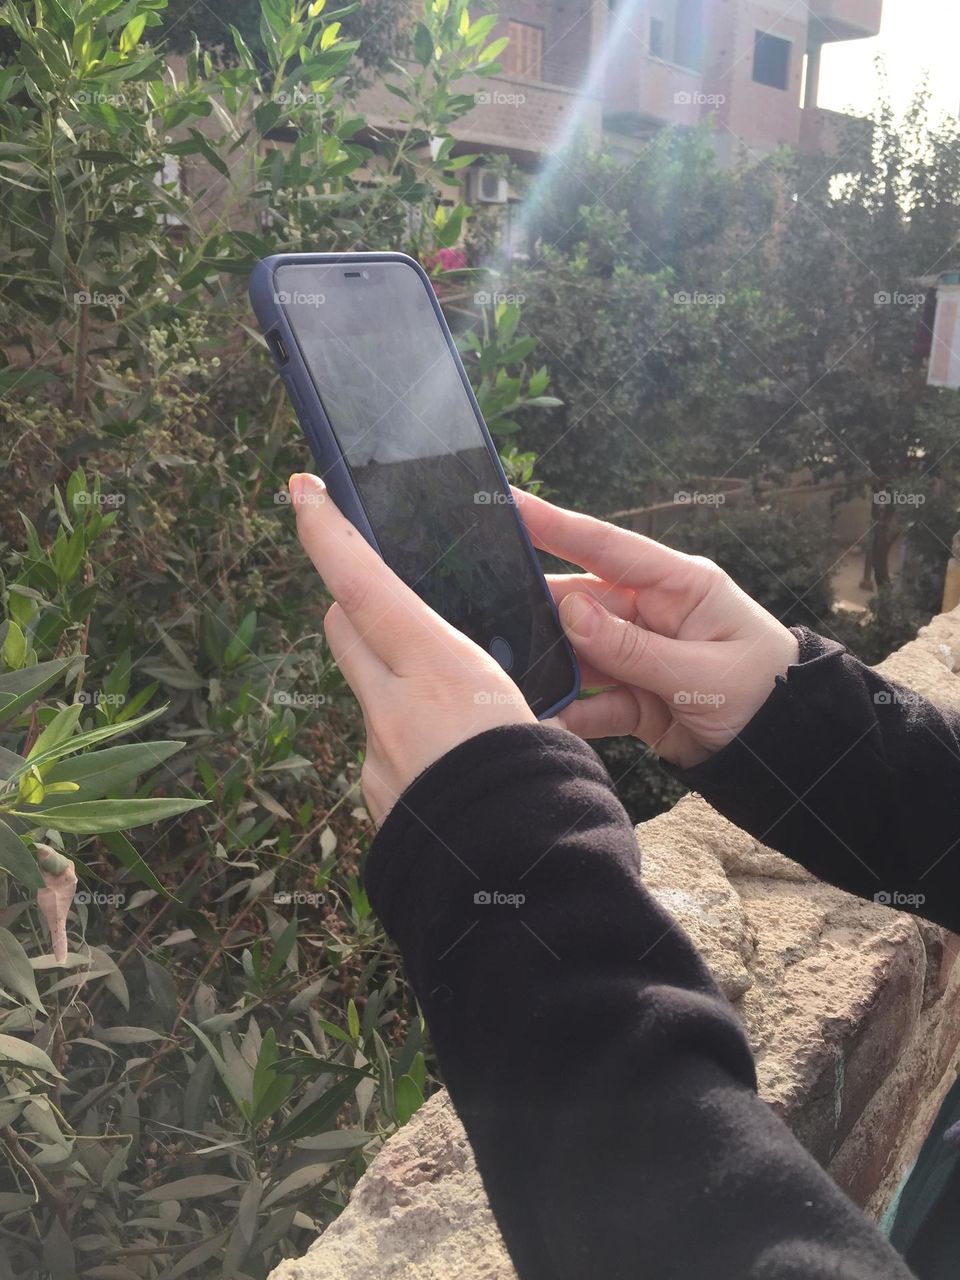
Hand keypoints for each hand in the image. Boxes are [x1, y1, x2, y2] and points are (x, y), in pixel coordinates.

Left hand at [290, 473, 535, 823]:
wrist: (518, 888)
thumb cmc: (544, 787)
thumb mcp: (524, 709)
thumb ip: (479, 686)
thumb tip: (463, 686)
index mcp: (437, 669)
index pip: (361, 582)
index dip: (326, 530)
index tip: (300, 490)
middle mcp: (390, 704)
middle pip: (343, 624)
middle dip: (356, 602)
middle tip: (391, 605)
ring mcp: (374, 752)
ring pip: (368, 691)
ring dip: (395, 686)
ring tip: (458, 726)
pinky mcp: (372, 793)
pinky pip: (382, 748)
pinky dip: (408, 746)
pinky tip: (450, 772)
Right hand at [513, 488, 798, 767]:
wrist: (791, 754)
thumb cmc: (767, 694)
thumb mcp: (704, 672)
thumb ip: (634, 648)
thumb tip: (570, 611)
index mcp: (678, 586)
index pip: (606, 546)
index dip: (554, 523)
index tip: (509, 502)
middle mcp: (652, 613)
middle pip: (580, 603)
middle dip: (539, 612)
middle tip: (492, 616)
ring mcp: (639, 655)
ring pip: (577, 653)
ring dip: (552, 668)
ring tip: (514, 677)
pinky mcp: (633, 698)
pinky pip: (590, 700)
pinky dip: (572, 712)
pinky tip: (550, 720)